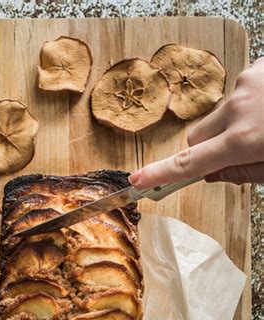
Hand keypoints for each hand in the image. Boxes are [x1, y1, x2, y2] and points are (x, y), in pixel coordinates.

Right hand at [129, 58, 263, 187]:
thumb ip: (243, 173)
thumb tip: (214, 174)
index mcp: (244, 140)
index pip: (189, 163)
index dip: (161, 174)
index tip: (138, 180)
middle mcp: (237, 109)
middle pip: (197, 137)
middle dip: (206, 149)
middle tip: (235, 156)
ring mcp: (246, 84)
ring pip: (220, 114)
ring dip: (234, 124)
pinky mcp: (256, 68)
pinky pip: (240, 93)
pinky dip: (251, 104)